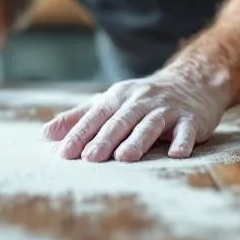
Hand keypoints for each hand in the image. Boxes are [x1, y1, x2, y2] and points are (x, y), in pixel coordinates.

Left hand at [41, 61, 231, 161]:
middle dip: (104, 139)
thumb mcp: (111, 103)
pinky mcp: (191, 119)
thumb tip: (46, 134)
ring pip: (149, 125)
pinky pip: (186, 130)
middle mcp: (140, 101)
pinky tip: (176, 153)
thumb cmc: (143, 99)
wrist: (193, 81)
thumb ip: (80, 118)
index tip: (64, 153)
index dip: (80, 133)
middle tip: (90, 158)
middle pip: (120, 121)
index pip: (96, 116)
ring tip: (124, 157)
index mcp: (118, 98)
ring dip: (137, 140)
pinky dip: (182, 141)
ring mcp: (167, 109)